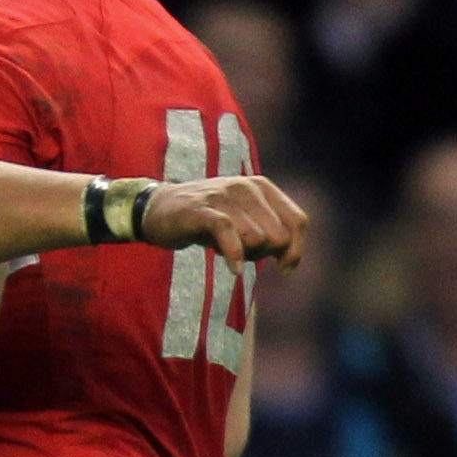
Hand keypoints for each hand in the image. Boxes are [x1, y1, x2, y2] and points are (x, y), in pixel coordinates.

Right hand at [142, 173, 305, 270]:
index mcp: (262, 186)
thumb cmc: (206, 221)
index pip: (298, 221)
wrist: (158, 210)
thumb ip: (269, 235)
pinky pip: (229, 235)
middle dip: (264, 254)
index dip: (296, 250)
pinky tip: (232, 269)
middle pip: (278, 236)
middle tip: (241, 254)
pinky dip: (234, 256)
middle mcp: (247, 186)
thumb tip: (290, 261)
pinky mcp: (202, 210)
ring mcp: (224, 196)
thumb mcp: (242, 222)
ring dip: (245, 255)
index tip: (284, 269)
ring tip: (225, 250)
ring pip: (256, 238)